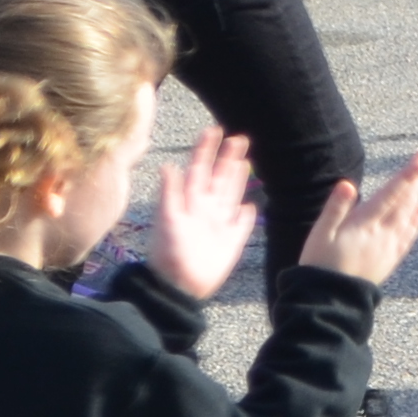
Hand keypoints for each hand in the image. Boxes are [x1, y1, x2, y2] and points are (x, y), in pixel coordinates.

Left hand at [141, 127, 256, 300]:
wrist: (179, 286)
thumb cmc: (169, 253)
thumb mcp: (167, 220)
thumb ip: (170, 194)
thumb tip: (168, 166)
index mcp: (191, 201)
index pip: (200, 169)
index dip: (206, 150)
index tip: (214, 130)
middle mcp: (205, 209)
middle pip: (219, 178)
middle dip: (227, 158)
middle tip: (239, 137)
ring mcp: (218, 224)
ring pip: (231, 195)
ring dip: (238, 178)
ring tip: (244, 161)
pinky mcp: (231, 241)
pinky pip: (241, 224)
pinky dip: (246, 214)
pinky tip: (250, 206)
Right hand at [295, 149, 417, 287]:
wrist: (330, 301)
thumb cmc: (319, 265)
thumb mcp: (320, 236)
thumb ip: (335, 209)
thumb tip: (347, 184)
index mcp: (364, 225)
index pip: (391, 195)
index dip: (407, 176)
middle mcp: (382, 234)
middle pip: (404, 202)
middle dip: (416, 180)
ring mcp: (389, 247)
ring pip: (408, 216)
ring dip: (417, 195)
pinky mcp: (390, 259)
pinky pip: (408, 236)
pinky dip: (417, 221)